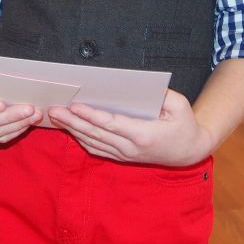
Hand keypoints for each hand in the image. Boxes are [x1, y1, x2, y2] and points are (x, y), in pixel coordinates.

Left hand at [47, 89, 214, 165]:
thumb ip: (164, 95)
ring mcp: (125, 155)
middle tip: (54, 111)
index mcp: (144, 134)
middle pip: (96, 134)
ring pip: (93, 143)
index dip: (91, 116)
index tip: (75, 106)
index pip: (111, 124)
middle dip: (73, 122)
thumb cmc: (184, 125)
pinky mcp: (122, 157)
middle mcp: (131, 148)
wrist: (189, 152)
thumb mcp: (181, 105)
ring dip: (73, 130)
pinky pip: (97, 149)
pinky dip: (82, 139)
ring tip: (56, 118)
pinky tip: (71, 129)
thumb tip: (143, 85)